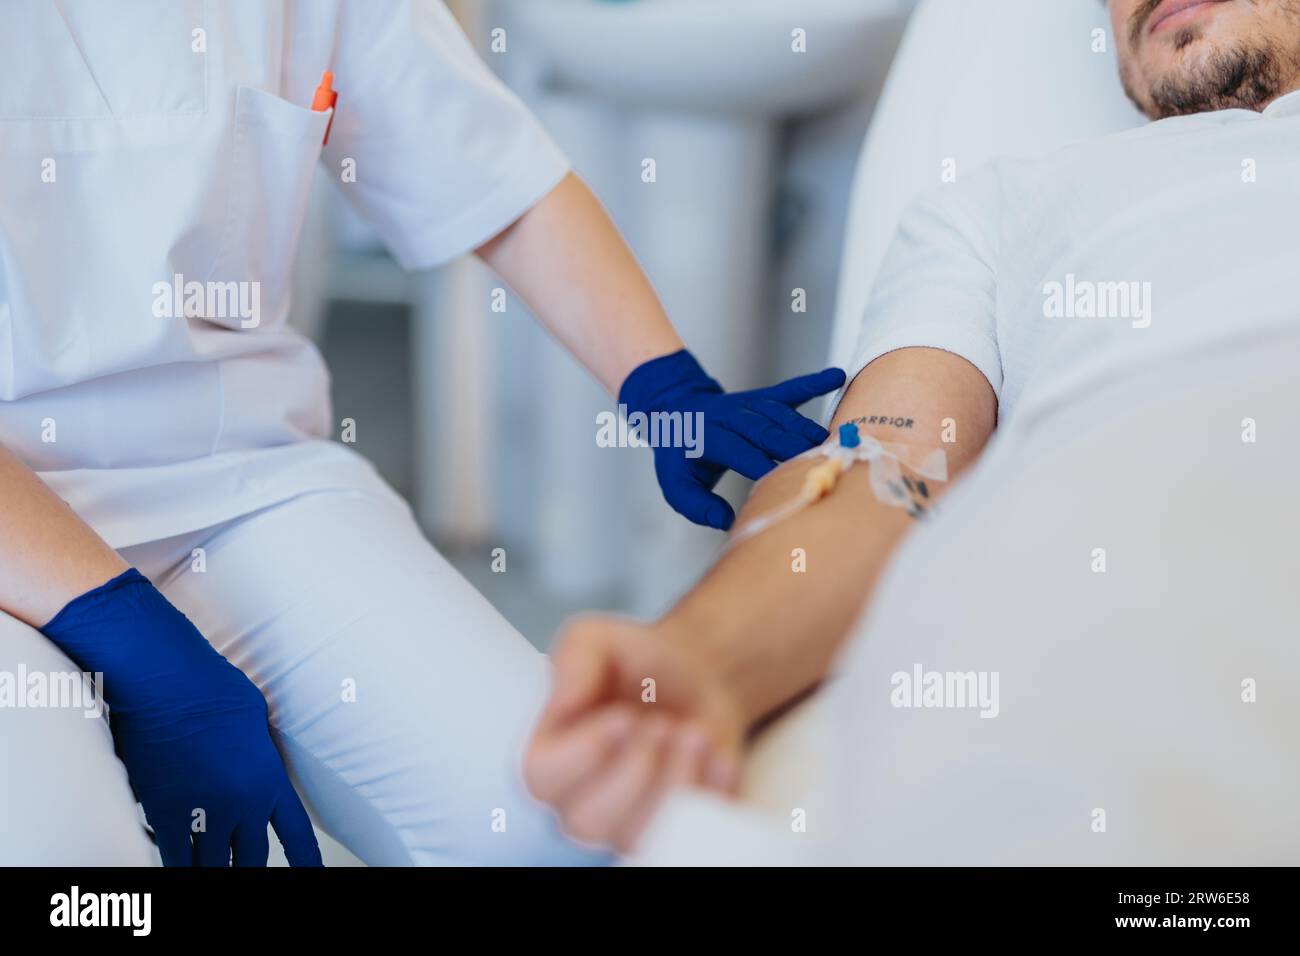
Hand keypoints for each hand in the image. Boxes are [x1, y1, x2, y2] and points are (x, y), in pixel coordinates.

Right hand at [40, 569, 321, 866]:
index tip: (312, 874)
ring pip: (212, 867)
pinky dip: (178, 863)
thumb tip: (255, 761)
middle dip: (248, 867)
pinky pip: (173, 858)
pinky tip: (180, 864)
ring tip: (214, 869)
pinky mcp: (164, 815)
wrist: (169, 684)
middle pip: (251, 859)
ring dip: (214, 869)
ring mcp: (203, 814)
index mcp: (270, 781)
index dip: (306, 862)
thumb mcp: (256, 720)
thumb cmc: (214, 688)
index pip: (297, 835)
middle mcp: (242, 805)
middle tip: (245, 867)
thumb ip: (260, 753)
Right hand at [525, 615, 745, 852]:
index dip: (584, 754)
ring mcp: (626, 824)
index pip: (544, 778)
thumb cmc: (634, 662)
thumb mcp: (596, 640)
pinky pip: (689, 834)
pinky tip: (717, 754)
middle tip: (660, 724)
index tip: (622, 718)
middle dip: (633, 771)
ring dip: (672, 783)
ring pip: (636, 837)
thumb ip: (574, 662)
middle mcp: (578, 801)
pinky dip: (709, 794)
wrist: (693, 676)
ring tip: (693, 733)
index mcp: (549, 756)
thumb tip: (566, 703)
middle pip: (588, 822)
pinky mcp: (675, 829)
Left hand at [618, 350, 845, 528]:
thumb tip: (727, 521)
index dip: (764, 466)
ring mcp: (748, 403)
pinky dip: (814, 383)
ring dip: (807, 429)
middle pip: (766, 430)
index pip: (741, 452)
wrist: (675, 412)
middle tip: (820, 464)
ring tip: (833, 445)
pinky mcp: (762, 397)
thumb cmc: (680, 456)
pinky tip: (838, 377)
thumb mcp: (677, 486)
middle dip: (793, 447)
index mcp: (708, 437)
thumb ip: (698, 507)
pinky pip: (790, 389)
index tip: (788, 483)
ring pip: (782, 414)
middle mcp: (730, 416)